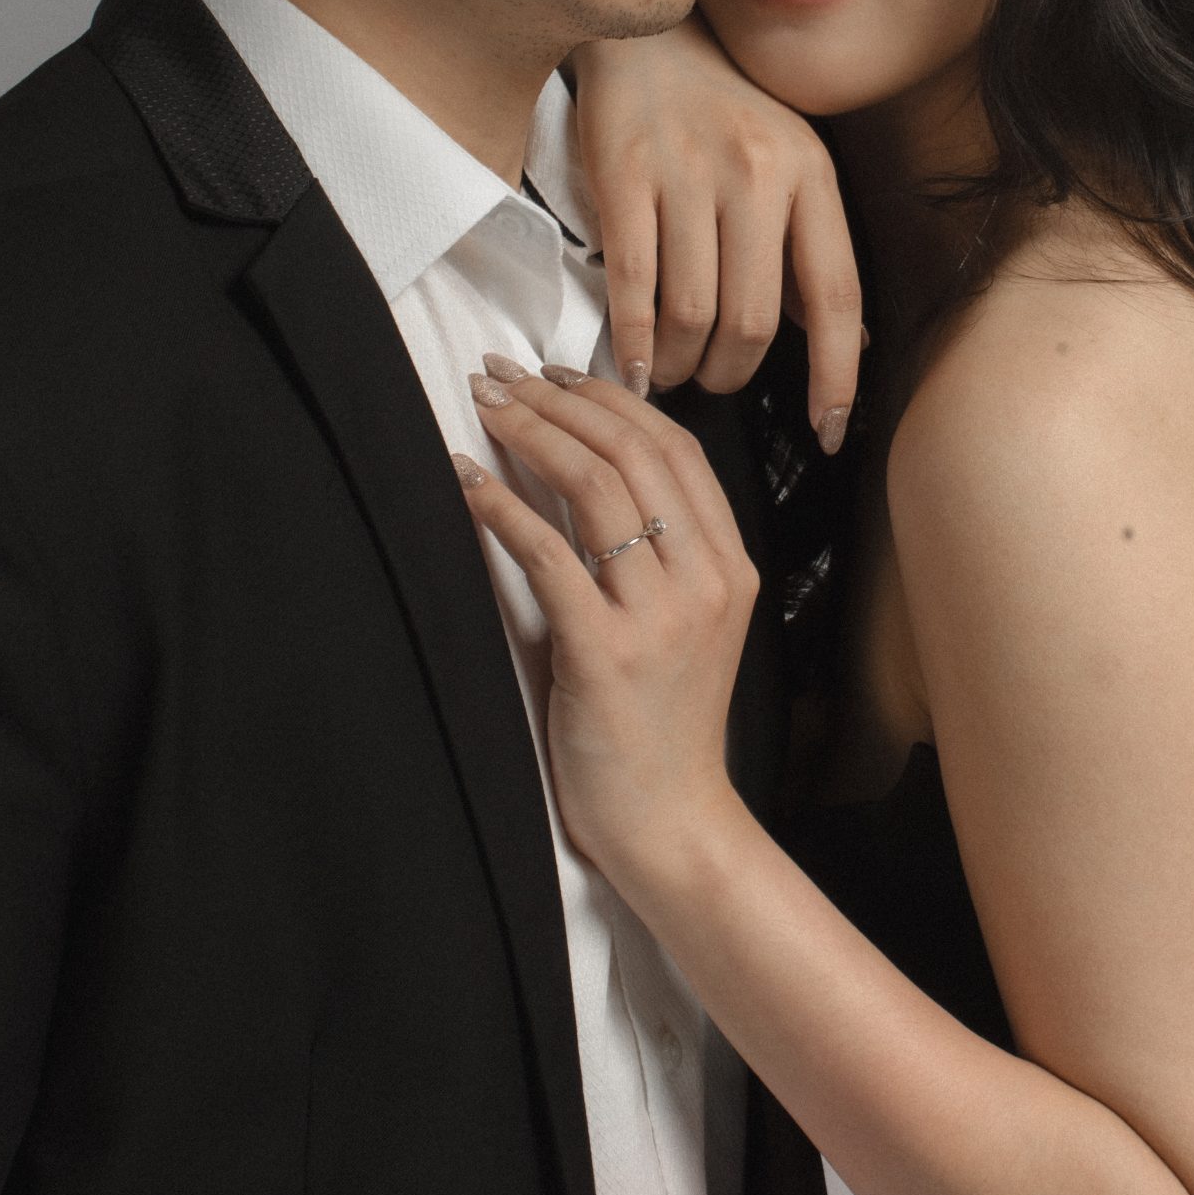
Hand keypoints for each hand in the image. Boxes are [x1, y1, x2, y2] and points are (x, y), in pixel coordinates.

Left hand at [458, 363, 758, 891]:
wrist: (673, 823)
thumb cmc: (667, 726)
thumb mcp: (689, 625)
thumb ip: (662, 555)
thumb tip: (594, 471)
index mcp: (728, 566)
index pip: (673, 448)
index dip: (610, 399)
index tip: (555, 371)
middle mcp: (702, 579)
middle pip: (631, 453)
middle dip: (559, 400)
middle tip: (501, 374)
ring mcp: (658, 616)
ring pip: (593, 488)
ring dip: (529, 434)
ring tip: (482, 406)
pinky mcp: (605, 654)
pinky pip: (548, 557)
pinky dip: (500, 508)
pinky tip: (465, 480)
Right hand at [568, 17, 862, 449]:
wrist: (646, 31)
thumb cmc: (723, 109)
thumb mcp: (788, 163)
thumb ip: (807, 249)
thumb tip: (844, 342)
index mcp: (812, 174)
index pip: (837, 296)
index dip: (836, 376)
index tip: (829, 433)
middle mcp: (759, 173)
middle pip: (755, 320)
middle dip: (733, 374)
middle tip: (713, 381)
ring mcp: (689, 172)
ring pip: (694, 313)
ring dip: (681, 365)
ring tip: (672, 371)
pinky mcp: (624, 174)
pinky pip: (635, 284)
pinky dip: (635, 341)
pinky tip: (634, 364)